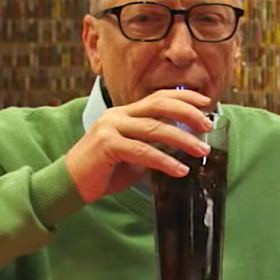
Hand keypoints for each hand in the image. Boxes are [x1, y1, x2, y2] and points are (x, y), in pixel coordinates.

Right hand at [65, 89, 214, 202]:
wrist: (71, 183)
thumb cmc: (106, 169)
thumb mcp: (136, 154)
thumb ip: (155, 145)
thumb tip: (187, 144)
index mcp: (126, 113)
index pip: (159, 97)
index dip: (184, 97)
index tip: (207, 102)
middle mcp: (118, 115)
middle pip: (159, 105)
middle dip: (188, 113)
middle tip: (208, 126)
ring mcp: (111, 127)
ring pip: (154, 129)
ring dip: (183, 140)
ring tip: (202, 151)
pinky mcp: (106, 145)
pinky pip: (142, 151)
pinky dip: (164, 161)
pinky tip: (180, 169)